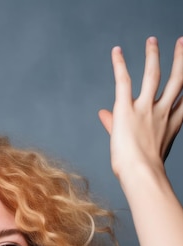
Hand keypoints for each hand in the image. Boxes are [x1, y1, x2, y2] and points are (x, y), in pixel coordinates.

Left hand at [98, 37, 182, 178]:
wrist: (140, 174)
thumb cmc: (140, 171)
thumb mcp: (134, 147)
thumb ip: (116, 125)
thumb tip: (102, 114)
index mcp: (170, 125)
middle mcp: (161, 113)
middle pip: (177, 81)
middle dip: (180, 60)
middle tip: (182, 44)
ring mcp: (145, 109)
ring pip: (154, 75)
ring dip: (153, 55)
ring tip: (152, 41)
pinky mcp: (127, 108)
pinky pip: (123, 81)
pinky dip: (119, 65)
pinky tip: (116, 51)